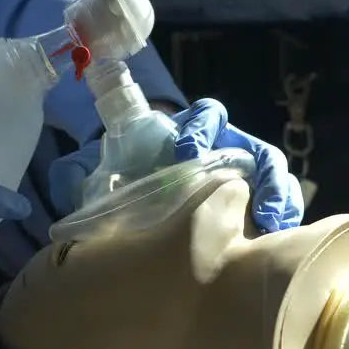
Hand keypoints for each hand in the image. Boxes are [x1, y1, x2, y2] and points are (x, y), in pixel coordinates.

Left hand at [49, 98, 303, 232]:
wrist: (147, 219)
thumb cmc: (130, 187)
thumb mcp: (103, 176)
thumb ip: (80, 173)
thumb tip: (65, 179)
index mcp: (191, 135)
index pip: (206, 116)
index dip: (200, 128)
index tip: (186, 150)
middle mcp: (225, 150)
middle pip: (248, 145)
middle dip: (249, 162)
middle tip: (236, 187)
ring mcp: (247, 179)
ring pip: (271, 173)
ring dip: (274, 191)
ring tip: (269, 218)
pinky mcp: (260, 205)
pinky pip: (280, 201)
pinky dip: (283, 213)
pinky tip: (277, 233)